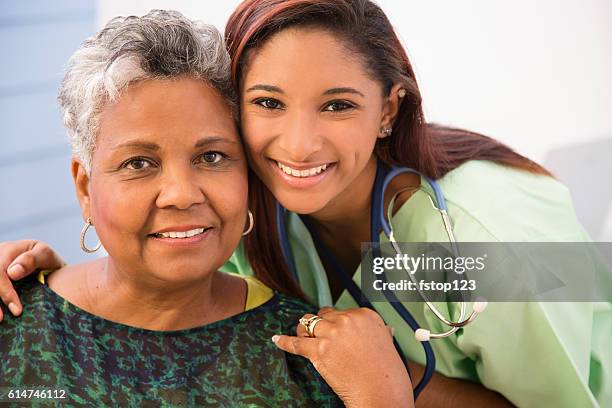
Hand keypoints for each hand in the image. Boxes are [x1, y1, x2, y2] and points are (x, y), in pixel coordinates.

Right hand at [0, 240, 64, 320]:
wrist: (51, 269)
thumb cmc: (48, 261)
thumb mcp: (45, 255)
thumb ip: (32, 259)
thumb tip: (12, 272)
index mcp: (7, 250)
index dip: (5, 291)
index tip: (17, 310)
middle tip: (2, 319)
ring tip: (0, 319)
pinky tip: (1, 315)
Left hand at [272, 307, 413, 407]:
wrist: (382, 395)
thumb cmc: (387, 375)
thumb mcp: (388, 344)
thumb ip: (379, 333)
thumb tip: (382, 330)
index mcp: (366, 315)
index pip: (342, 311)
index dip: (335, 322)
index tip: (333, 329)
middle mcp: (348, 320)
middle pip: (324, 315)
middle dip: (321, 326)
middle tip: (320, 337)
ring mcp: (333, 334)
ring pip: (308, 323)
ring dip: (304, 331)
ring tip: (303, 337)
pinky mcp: (320, 350)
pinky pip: (296, 343)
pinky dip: (285, 342)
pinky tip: (278, 340)